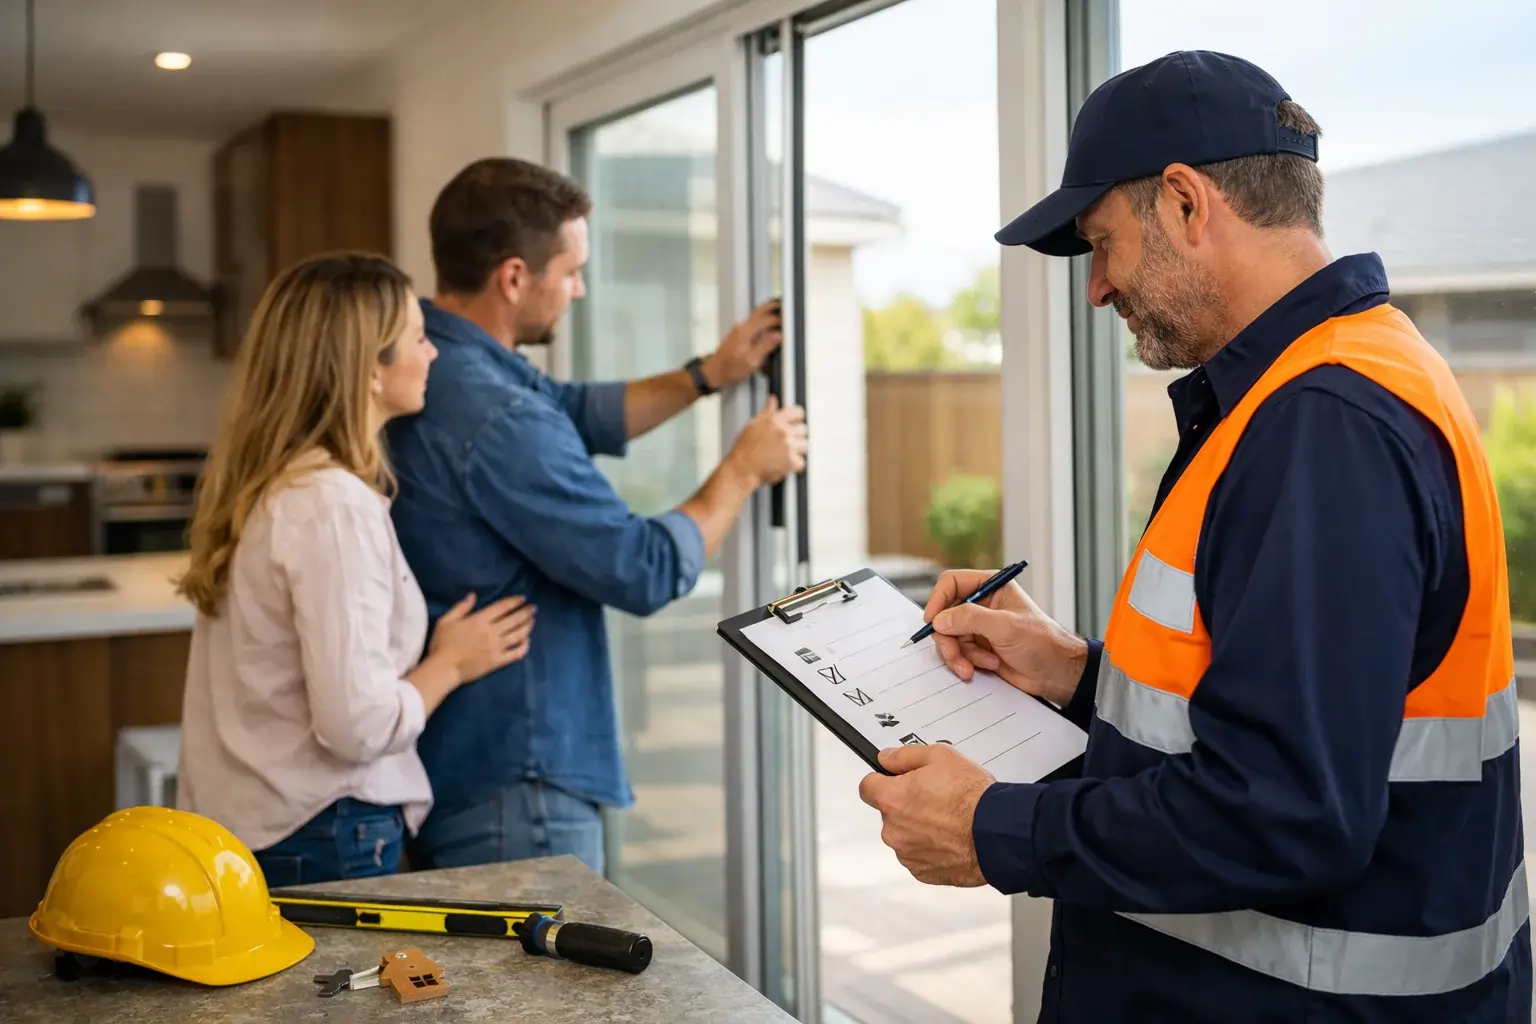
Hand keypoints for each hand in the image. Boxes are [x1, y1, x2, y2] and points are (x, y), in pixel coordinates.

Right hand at [429, 593, 535, 683]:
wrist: (444, 668)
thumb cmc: (442, 644)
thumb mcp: (446, 620)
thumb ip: (461, 607)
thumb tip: (473, 595)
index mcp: (480, 620)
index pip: (502, 607)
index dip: (515, 601)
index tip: (523, 598)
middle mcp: (492, 632)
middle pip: (514, 619)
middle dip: (526, 612)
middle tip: (533, 608)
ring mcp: (497, 647)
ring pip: (518, 634)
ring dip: (528, 626)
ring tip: (532, 621)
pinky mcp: (498, 661)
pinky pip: (516, 653)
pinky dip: (525, 646)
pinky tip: (527, 641)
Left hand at [704, 298, 782, 388]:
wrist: (713, 373)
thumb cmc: (729, 369)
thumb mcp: (751, 361)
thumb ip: (765, 346)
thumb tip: (778, 335)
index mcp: (745, 331)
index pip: (766, 319)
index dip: (779, 320)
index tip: (788, 323)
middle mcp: (741, 327)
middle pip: (759, 311)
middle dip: (772, 307)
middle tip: (783, 305)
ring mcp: (738, 330)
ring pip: (755, 315)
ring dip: (766, 311)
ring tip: (777, 310)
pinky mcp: (737, 335)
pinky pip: (751, 322)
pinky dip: (761, 319)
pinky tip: (766, 324)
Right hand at [727, 395, 806, 486]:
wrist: (741, 469)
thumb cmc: (744, 449)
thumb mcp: (753, 425)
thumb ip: (767, 412)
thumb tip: (773, 400)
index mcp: (775, 420)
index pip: (798, 412)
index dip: (797, 419)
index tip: (794, 424)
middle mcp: (784, 431)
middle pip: (803, 429)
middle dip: (796, 436)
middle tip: (783, 443)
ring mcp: (789, 446)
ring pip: (805, 445)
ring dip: (797, 450)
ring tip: (782, 454)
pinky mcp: (792, 461)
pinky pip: (801, 461)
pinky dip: (794, 465)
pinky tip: (782, 463)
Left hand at [858, 743, 995, 886]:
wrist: (996, 832)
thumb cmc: (972, 797)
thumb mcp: (940, 756)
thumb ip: (905, 756)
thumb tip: (886, 758)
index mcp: (892, 799)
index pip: (867, 787)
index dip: (882, 780)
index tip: (893, 779)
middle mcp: (894, 830)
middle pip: (889, 812)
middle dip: (906, 804)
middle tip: (935, 797)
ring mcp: (908, 854)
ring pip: (905, 836)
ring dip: (919, 828)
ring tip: (949, 819)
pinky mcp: (924, 872)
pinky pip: (920, 856)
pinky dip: (931, 849)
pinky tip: (952, 837)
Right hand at [924, 570, 1087, 706]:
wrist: (1056, 674)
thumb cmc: (1042, 643)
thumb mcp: (1006, 627)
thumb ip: (971, 619)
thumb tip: (940, 620)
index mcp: (991, 587)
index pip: (952, 583)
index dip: (938, 600)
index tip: (932, 621)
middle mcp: (981, 605)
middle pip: (945, 614)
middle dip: (948, 638)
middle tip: (954, 655)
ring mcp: (978, 628)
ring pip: (948, 637)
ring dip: (958, 655)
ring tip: (975, 666)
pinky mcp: (978, 648)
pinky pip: (957, 653)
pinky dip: (965, 663)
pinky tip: (986, 667)